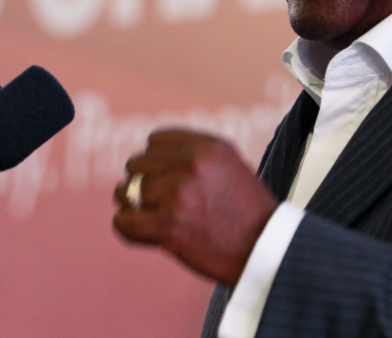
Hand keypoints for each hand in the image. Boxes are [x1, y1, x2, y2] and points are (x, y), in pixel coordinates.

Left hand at [113, 129, 278, 286]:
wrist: (266, 250)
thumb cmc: (248, 211)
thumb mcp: (229, 165)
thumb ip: (194, 154)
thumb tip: (150, 153)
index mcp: (207, 146)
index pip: (155, 140)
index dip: (155, 159)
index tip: (163, 176)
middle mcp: (190, 164)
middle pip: (138, 164)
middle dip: (142, 181)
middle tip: (154, 199)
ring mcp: (177, 195)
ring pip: (128, 192)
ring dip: (132, 204)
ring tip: (144, 214)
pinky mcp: (168, 226)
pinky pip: (124, 222)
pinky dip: (126, 226)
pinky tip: (138, 229)